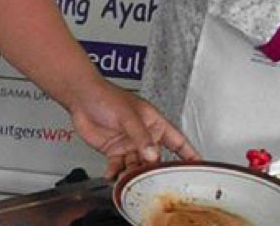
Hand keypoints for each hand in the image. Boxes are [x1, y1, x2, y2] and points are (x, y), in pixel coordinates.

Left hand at [69, 80, 199, 178]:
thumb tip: (153, 155)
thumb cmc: (105, 96)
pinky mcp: (113, 151)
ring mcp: (128, 144)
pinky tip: (112, 177)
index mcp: (154, 124)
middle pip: (156, 160)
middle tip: (156, 183)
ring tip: (130, 182)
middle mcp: (144, 136)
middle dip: (156, 172)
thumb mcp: (128, 115)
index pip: (178, 142)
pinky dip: (115, 173)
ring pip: (137, 166)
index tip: (199, 169)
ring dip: (134, 175)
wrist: (80, 97)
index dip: (190, 155)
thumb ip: (140, 136)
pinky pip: (118, 167)